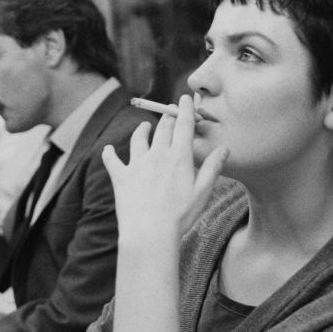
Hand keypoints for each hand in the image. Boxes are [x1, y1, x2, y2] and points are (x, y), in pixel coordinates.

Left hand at [101, 95, 226, 242]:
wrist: (149, 232)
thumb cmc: (180, 216)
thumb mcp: (203, 192)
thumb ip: (213, 168)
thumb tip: (224, 148)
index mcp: (179, 157)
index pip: (183, 126)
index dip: (184, 110)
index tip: (184, 98)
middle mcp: (157, 155)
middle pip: (162, 129)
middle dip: (167, 117)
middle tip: (169, 112)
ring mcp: (137, 164)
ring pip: (138, 139)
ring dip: (142, 130)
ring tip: (144, 126)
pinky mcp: (121, 177)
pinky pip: (112, 160)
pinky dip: (109, 154)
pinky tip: (108, 149)